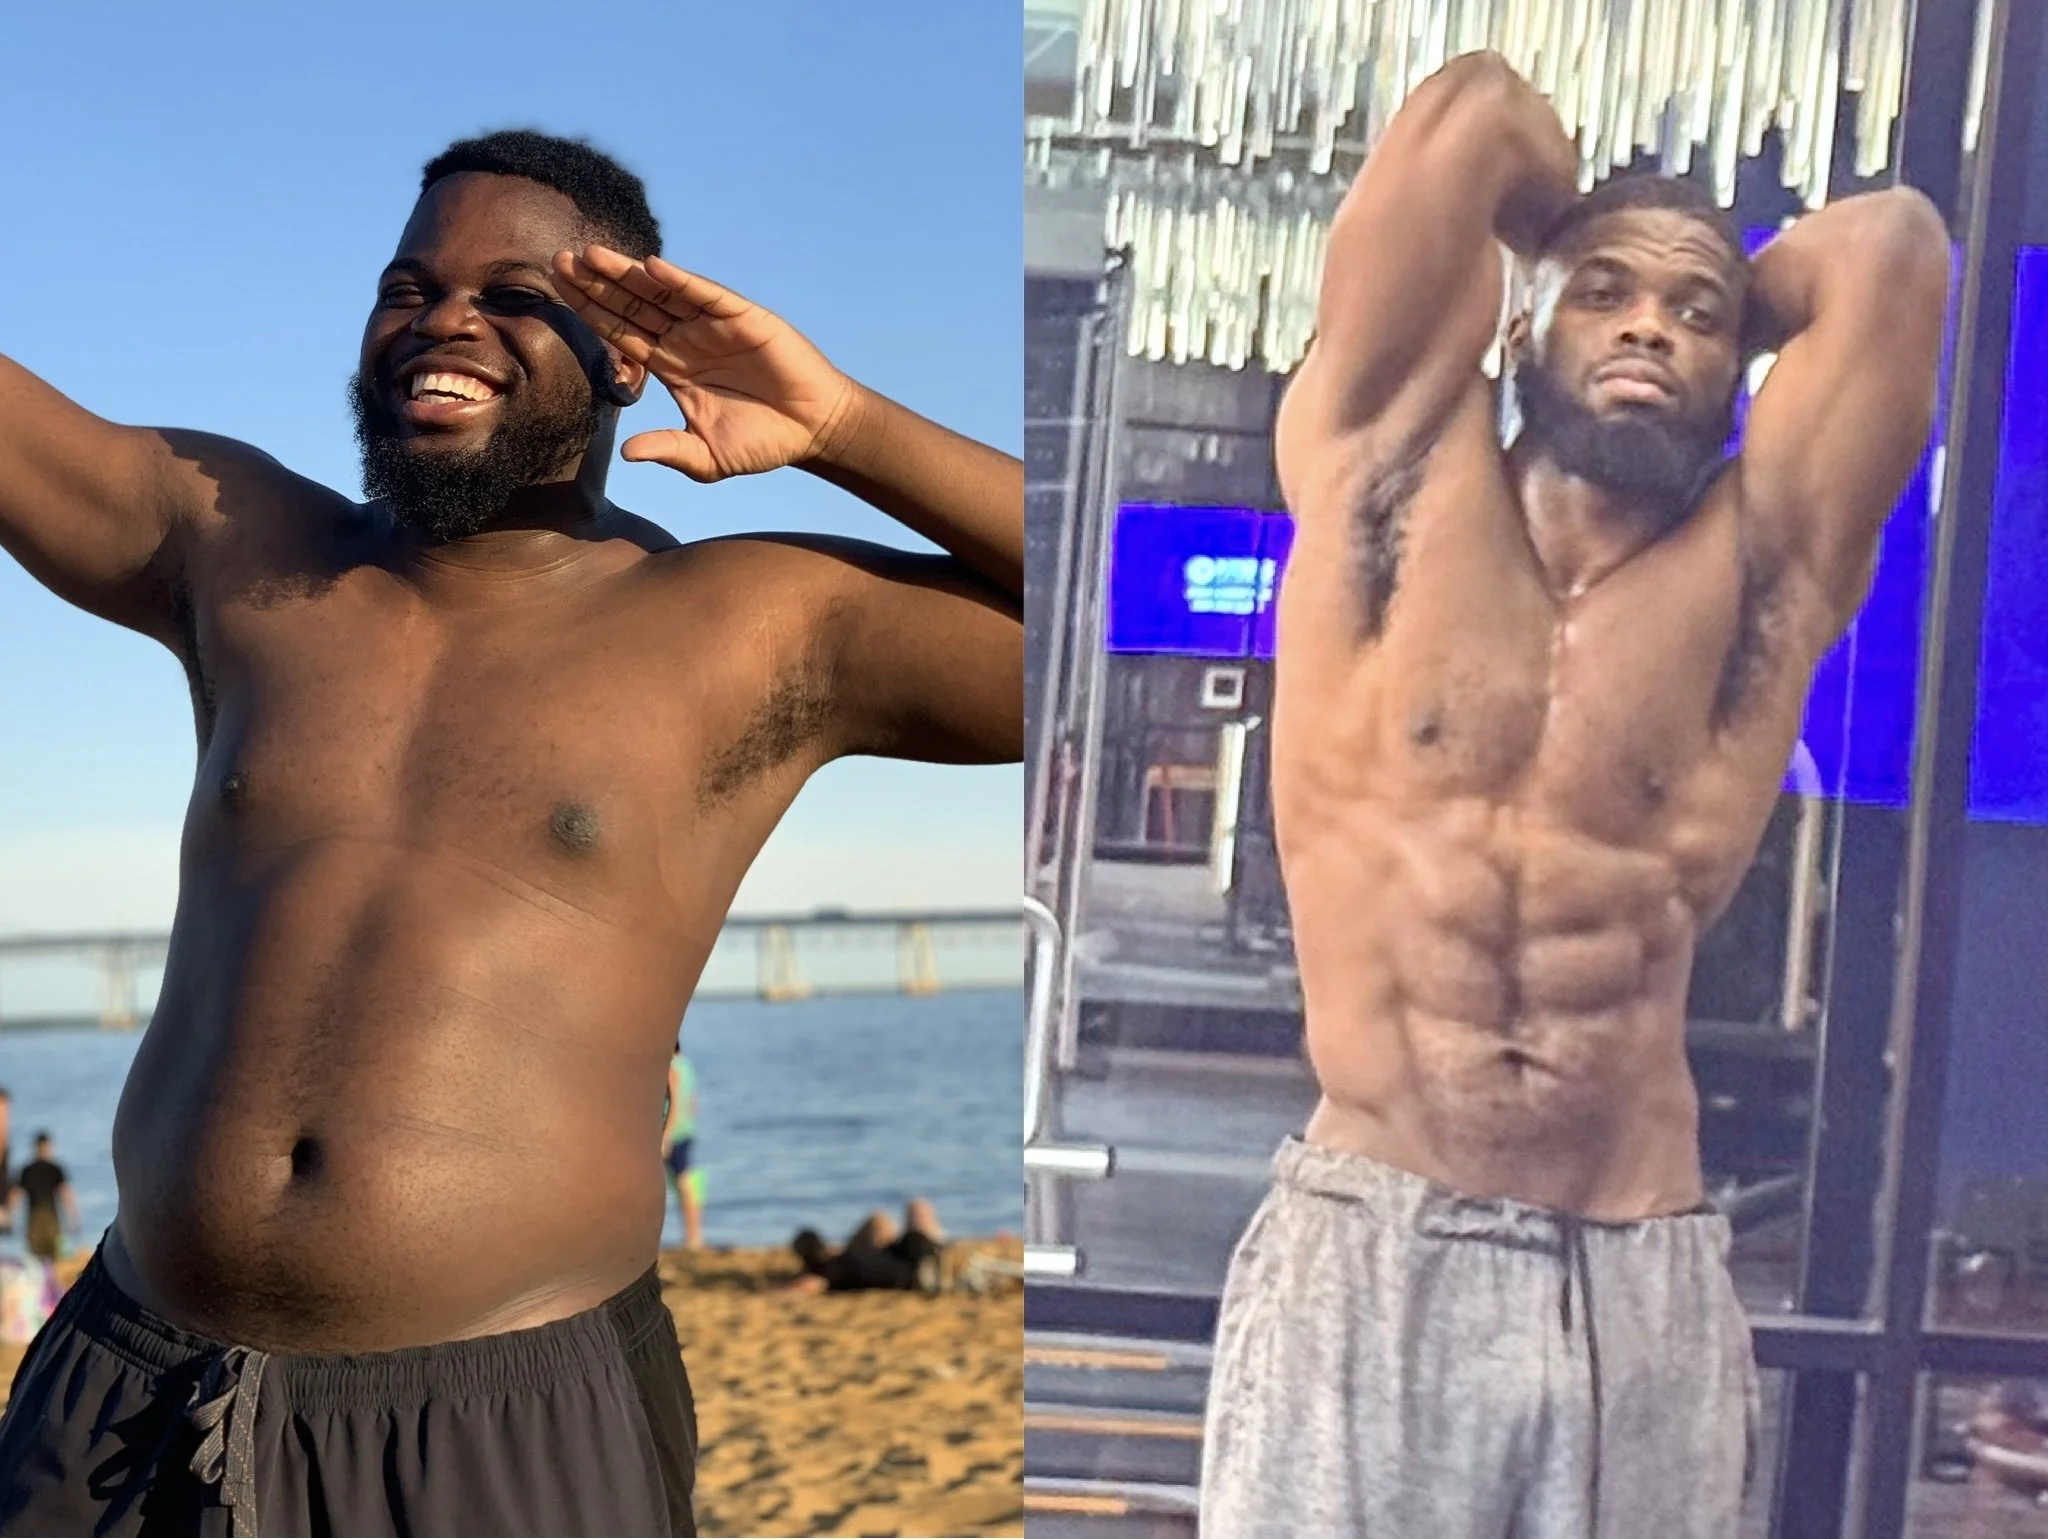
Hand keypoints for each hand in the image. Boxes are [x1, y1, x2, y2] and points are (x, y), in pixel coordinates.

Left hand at [553, 244, 861, 481]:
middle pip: (631, 305)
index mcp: (672, 366)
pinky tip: (652, 267)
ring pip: (661, 293)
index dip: (591, 312)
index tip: (556, 292)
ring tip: (591, 255)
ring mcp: (713, 326)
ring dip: (627, 274)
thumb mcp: (707, 457)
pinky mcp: (743, 318)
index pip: (621, 333)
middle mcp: (686, 339)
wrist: (813, 429)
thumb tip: (626, 453)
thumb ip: (669, 451)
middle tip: (558, 261)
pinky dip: (681, 281)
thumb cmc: (762, 442)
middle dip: (596, 284)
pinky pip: (706, 295)